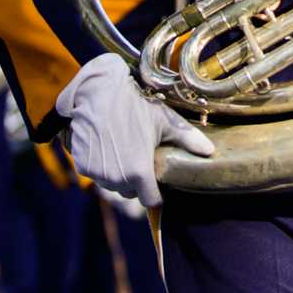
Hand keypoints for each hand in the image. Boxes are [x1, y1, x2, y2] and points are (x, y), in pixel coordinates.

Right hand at [55, 53, 214, 209]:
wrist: (97, 92)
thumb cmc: (134, 105)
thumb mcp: (163, 120)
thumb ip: (188, 139)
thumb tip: (210, 151)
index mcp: (139, 172)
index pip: (151, 201)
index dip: (155, 192)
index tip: (156, 180)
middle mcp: (117, 179)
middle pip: (131, 192)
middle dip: (136, 180)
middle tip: (138, 155)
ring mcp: (98, 174)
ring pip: (112, 184)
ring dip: (118, 173)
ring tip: (122, 147)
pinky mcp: (82, 166)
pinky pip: (96, 174)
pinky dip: (101, 166)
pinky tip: (106, 145)